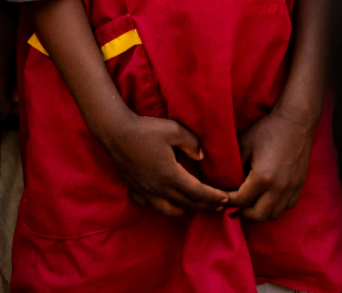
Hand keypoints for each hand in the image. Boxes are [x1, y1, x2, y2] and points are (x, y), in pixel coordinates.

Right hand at [96, 110, 230, 218]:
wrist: (115, 132)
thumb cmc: (145, 129)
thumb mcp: (174, 130)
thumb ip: (191, 143)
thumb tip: (201, 157)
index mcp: (171, 175)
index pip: (198, 193)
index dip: (214, 197)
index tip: (226, 198)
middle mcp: (159, 189)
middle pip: (187, 204)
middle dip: (205, 206)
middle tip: (219, 205)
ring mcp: (145, 192)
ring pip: (169, 211)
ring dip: (185, 210)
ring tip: (195, 205)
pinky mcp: (134, 190)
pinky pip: (151, 206)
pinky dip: (163, 207)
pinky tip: (166, 201)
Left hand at [229, 100, 318, 220]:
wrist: (296, 121)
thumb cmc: (268, 130)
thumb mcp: (245, 143)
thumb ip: (234, 165)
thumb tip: (226, 182)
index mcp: (262, 178)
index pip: (241, 201)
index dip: (229, 200)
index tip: (223, 196)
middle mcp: (278, 188)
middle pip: (257, 215)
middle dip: (244, 211)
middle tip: (237, 201)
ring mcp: (291, 189)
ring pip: (274, 214)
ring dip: (261, 210)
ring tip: (253, 199)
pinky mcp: (300, 186)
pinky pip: (287, 206)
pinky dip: (276, 205)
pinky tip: (269, 194)